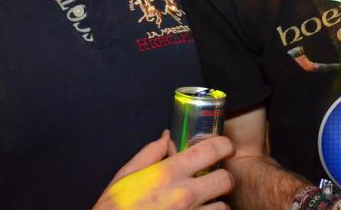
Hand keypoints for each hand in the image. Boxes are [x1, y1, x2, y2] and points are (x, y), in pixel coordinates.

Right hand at [93, 130, 234, 209]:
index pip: (212, 150)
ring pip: (223, 207)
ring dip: (216, 204)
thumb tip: (167, 137)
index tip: (226, 147)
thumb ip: (151, 153)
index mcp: (169, 173)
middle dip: (222, 177)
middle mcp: (185, 195)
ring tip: (204, 202)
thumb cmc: (115, 208)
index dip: (225, 145)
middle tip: (214, 178)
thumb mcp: (127, 175)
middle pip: (226, 180)